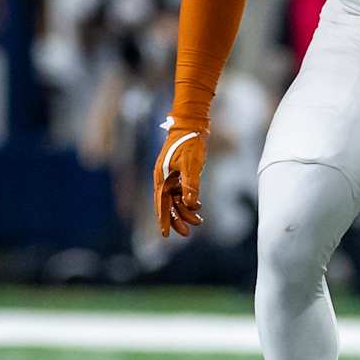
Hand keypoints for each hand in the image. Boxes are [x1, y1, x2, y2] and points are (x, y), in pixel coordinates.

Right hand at [153, 118, 207, 237]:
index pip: (161, 204)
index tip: (165, 235)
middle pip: (168, 205)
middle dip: (177, 220)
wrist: (191, 124)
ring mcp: (170, 176)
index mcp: (162, 178)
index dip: (164, 220)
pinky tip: (198, 206)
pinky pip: (181, 192)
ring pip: (176, 200)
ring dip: (185, 211)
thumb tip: (189, 204)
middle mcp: (163, 179)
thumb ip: (190, 184)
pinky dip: (188, 200)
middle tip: (186, 234)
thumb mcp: (191, 164)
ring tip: (198, 221)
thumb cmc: (189, 142)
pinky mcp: (178, 174)